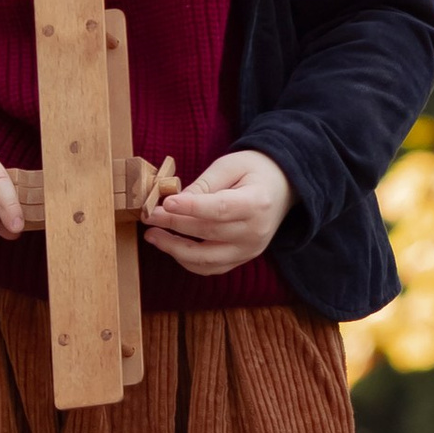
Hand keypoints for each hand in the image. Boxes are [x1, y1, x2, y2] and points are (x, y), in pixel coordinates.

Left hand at [144, 149, 290, 275]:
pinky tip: (171, 246)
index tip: (166, 203)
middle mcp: (256, 232)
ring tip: (153, 235)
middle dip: (174, 225)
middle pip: (208, 233)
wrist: (282, 186)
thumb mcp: (231, 164)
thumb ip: (205, 183)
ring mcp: (250, 250)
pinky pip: (211, 268)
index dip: (191, 208)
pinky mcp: (243, 258)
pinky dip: (187, 261)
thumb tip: (176, 202)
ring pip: (206, 259)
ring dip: (175, 249)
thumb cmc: (255, 170)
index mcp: (257, 202)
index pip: (219, 209)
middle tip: (150, 215)